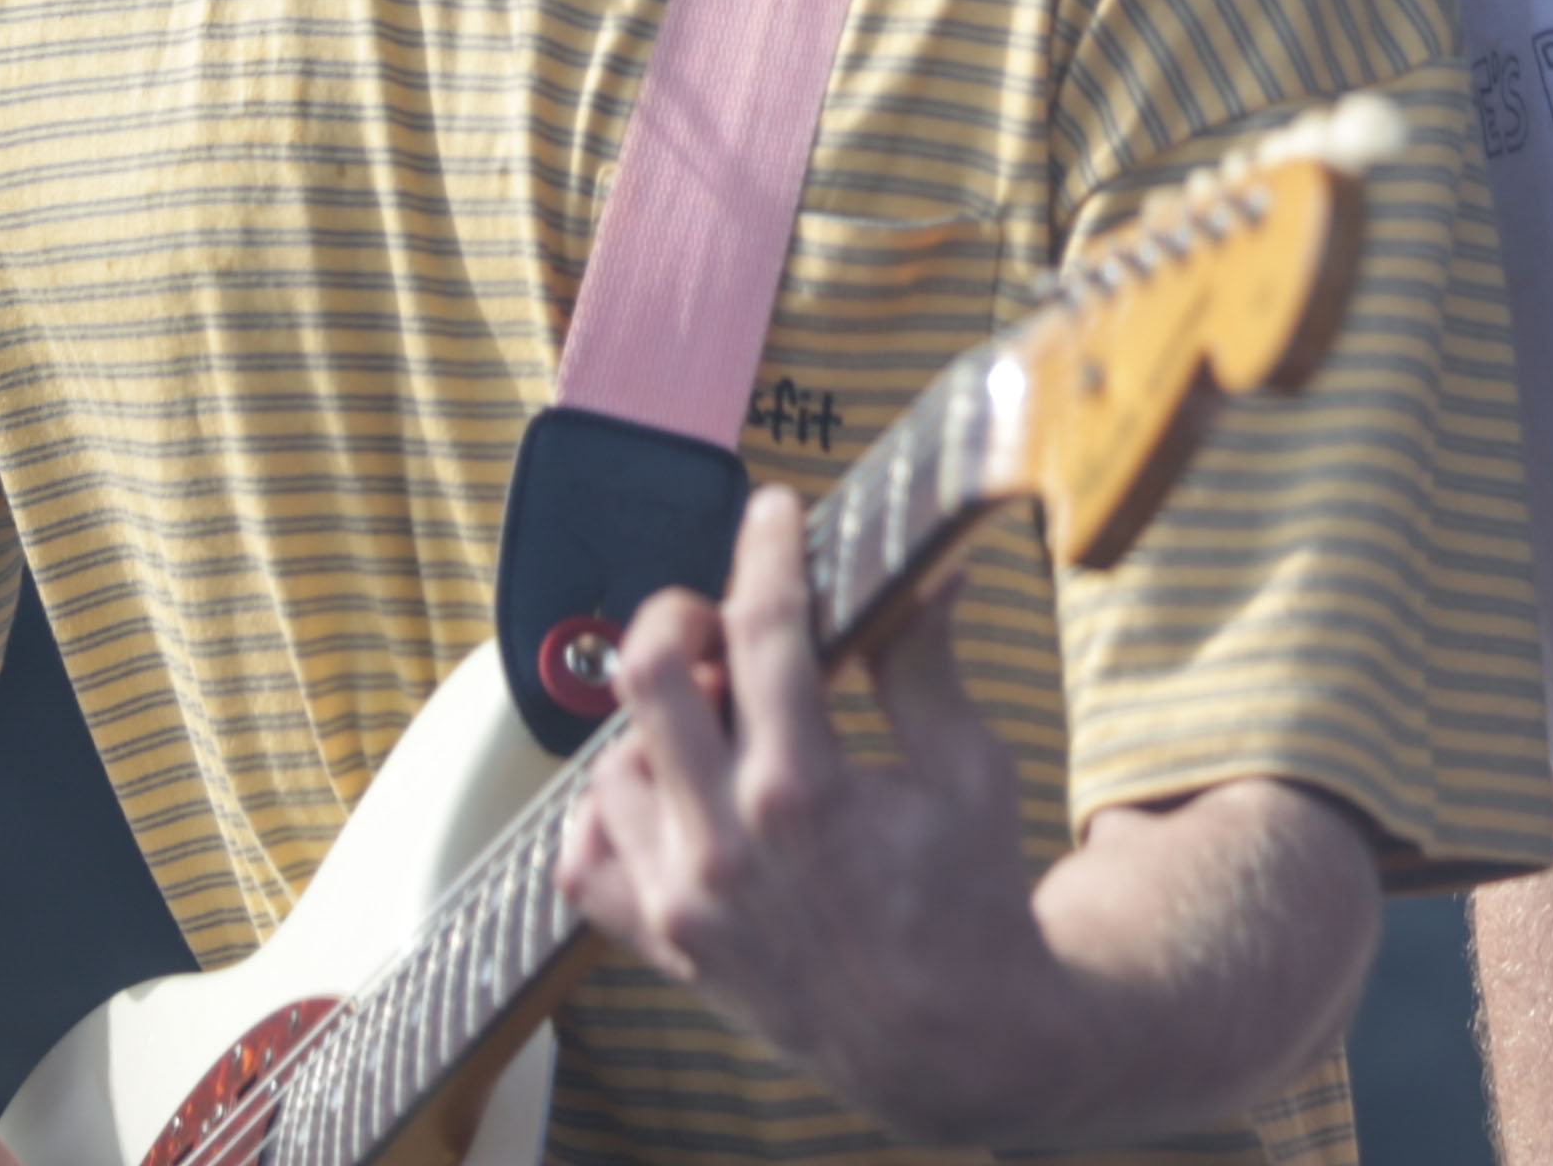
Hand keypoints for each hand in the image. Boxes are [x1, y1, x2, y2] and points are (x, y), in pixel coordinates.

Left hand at [550, 484, 1080, 1140]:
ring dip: (656, 724)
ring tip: (716, 723)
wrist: (947, 1039)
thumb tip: (930, 571)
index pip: (764, 628)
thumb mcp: (969, 771)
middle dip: (681, 614)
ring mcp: (684, 899)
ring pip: (610, 761)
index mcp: (807, 787)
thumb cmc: (968, 904)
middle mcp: (727, 841)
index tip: (775, 513)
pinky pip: (583, 862)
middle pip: (649, 675)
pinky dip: (607, 817)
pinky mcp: (665, 944)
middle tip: (722, 614)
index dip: (768, 549)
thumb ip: (926, 665)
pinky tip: (663, 796)